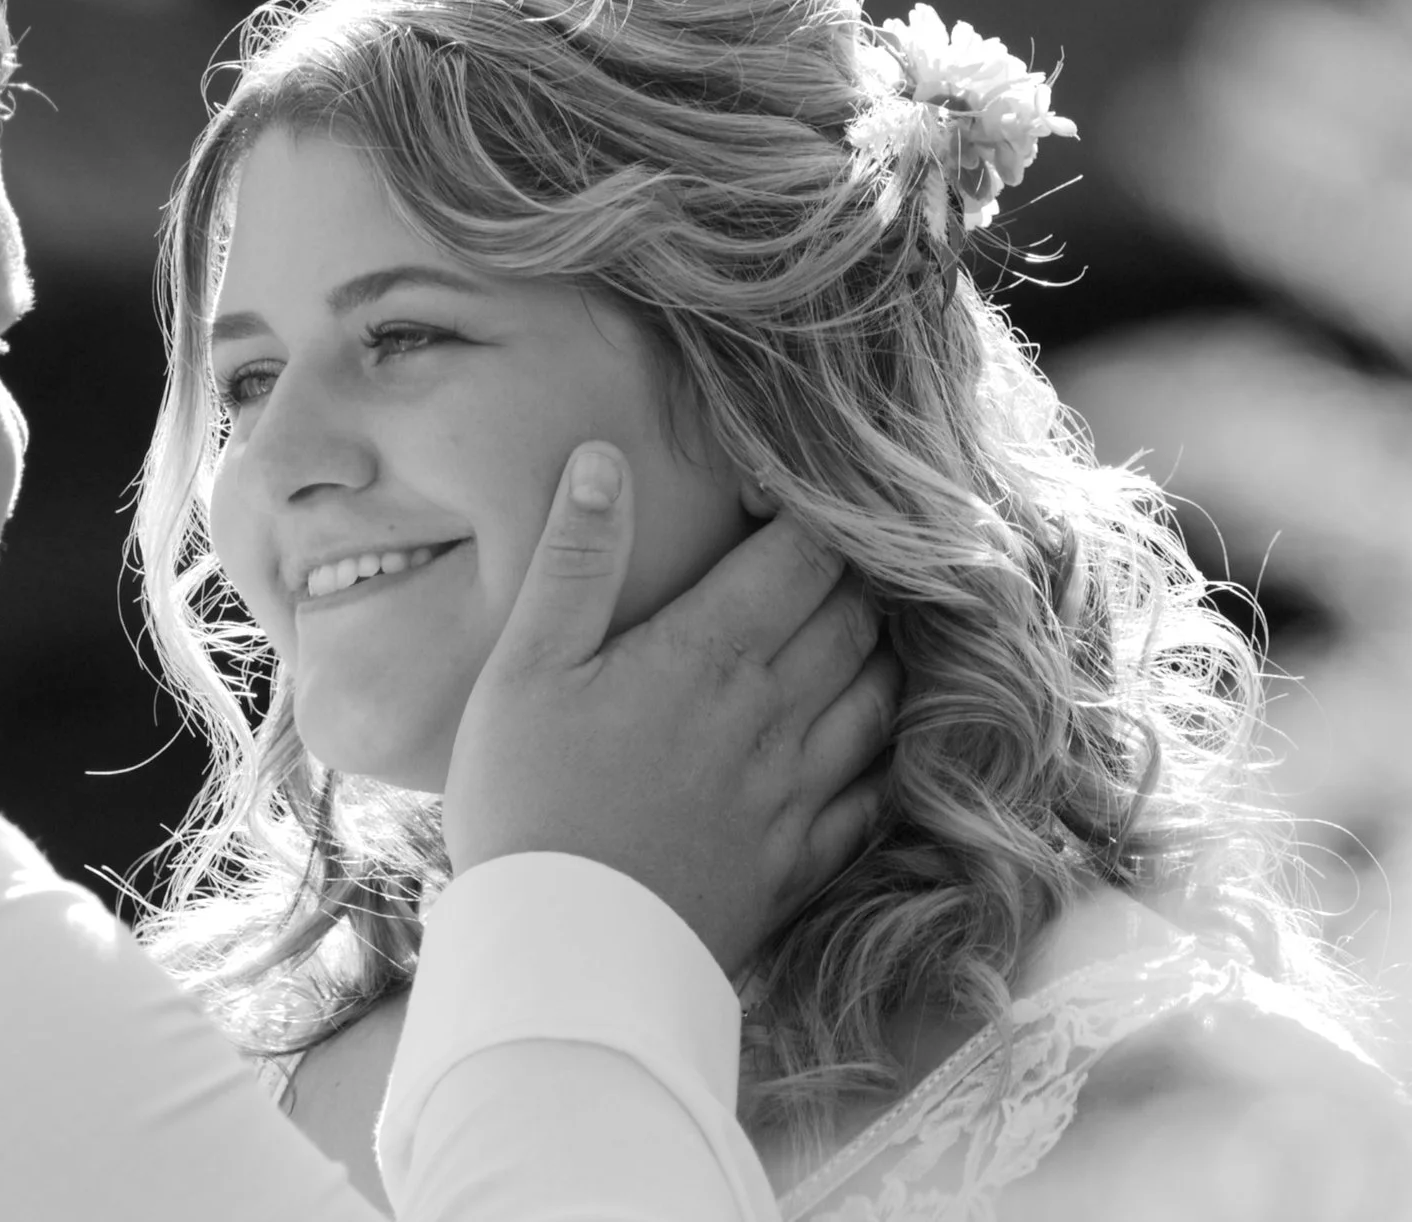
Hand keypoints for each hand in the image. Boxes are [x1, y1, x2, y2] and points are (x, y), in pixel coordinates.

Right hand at [441, 442, 897, 969]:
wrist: (562, 951)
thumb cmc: (527, 802)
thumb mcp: (524, 669)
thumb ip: (574, 560)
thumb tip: (603, 459)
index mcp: (707, 655)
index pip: (803, 558)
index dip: (815, 515)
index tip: (799, 494)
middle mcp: (772, 714)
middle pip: (853, 619)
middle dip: (857, 574)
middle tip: (842, 549)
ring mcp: (794, 792)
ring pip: (877, 697)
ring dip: (881, 652)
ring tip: (866, 627)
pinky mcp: (798, 860)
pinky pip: (873, 790)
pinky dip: (887, 750)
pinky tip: (875, 739)